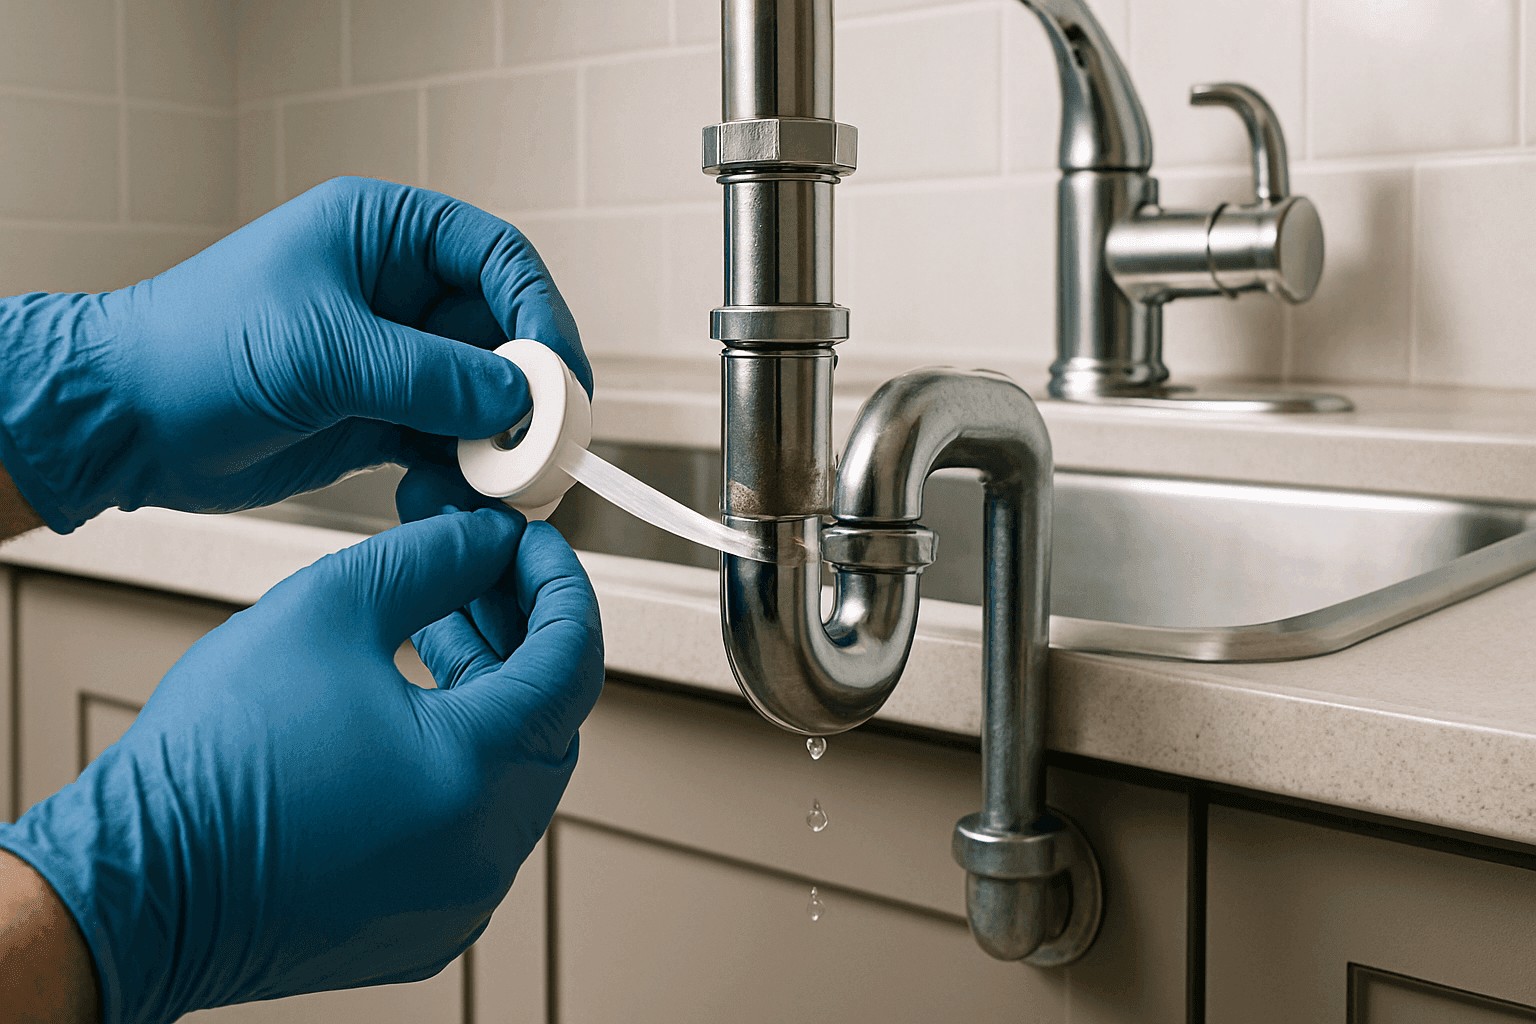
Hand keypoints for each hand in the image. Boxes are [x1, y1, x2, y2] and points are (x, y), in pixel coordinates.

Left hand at [0, 176, 588, 532]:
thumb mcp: (324, 352)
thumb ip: (430, 375)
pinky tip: (457, 494)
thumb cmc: (193, 349)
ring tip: (505, 481)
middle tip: (547, 443)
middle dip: (528, 389)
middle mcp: (395, 292)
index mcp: (382, 235)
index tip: (558, 374)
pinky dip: (463, 470)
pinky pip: (449, 440)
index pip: (497, 259)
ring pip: (482, 393)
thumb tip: (517, 398)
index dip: (539, 313)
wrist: (123, 422)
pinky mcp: (379, 416)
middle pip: (501, 332)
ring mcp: (391, 357)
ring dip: (500, 439)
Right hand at [0, 486, 603, 1021]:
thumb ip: (431, 562)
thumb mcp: (325, 611)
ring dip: (490, 690)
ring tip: (440, 620)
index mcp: (477, 776)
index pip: (572, 661)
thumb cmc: (208, 767)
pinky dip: (461, 756)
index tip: (532, 545)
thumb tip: (486, 543)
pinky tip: (415, 701)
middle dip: (522, 632)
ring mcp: (460, 896)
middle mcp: (486, 850)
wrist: (130, 886)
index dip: (559, 586)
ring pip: (513, 769)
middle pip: (548, 716)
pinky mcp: (425, 920)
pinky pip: (474, 822)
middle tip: (485, 572)